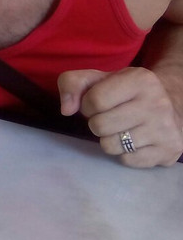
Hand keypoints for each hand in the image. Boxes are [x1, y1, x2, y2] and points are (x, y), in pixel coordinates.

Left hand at [58, 67, 182, 167]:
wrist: (171, 107)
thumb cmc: (126, 92)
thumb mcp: (99, 79)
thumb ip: (72, 83)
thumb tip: (66, 109)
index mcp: (140, 79)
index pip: (94, 100)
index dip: (87, 106)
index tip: (97, 104)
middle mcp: (157, 102)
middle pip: (99, 126)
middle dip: (97, 123)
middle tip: (110, 118)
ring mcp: (165, 128)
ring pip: (110, 146)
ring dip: (108, 139)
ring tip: (122, 129)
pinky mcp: (168, 151)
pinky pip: (127, 160)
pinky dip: (124, 154)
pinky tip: (136, 141)